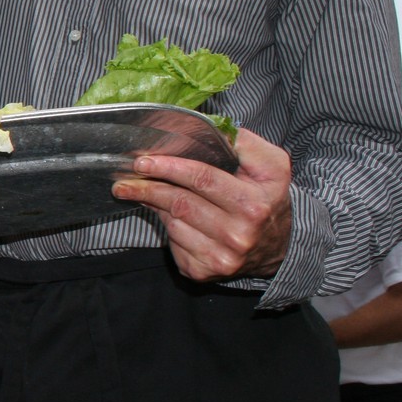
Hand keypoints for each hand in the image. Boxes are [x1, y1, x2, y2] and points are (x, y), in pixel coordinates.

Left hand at [112, 127, 291, 280]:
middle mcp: (237, 236)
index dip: (170, 168)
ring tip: (151, 193)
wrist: (277, 247)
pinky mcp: (202, 272)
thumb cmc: (267, 199)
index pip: (203, 181)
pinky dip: (167, 226)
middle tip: (124, 180)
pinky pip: (172, 243)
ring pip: (172, 223)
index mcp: (252, 206)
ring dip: (158, 206)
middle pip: (181, 204)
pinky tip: (171, 217)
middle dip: (148, 188)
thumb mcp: (272, 167)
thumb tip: (214, 129)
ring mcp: (219, 258)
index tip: (144, 162)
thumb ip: (246, 144)